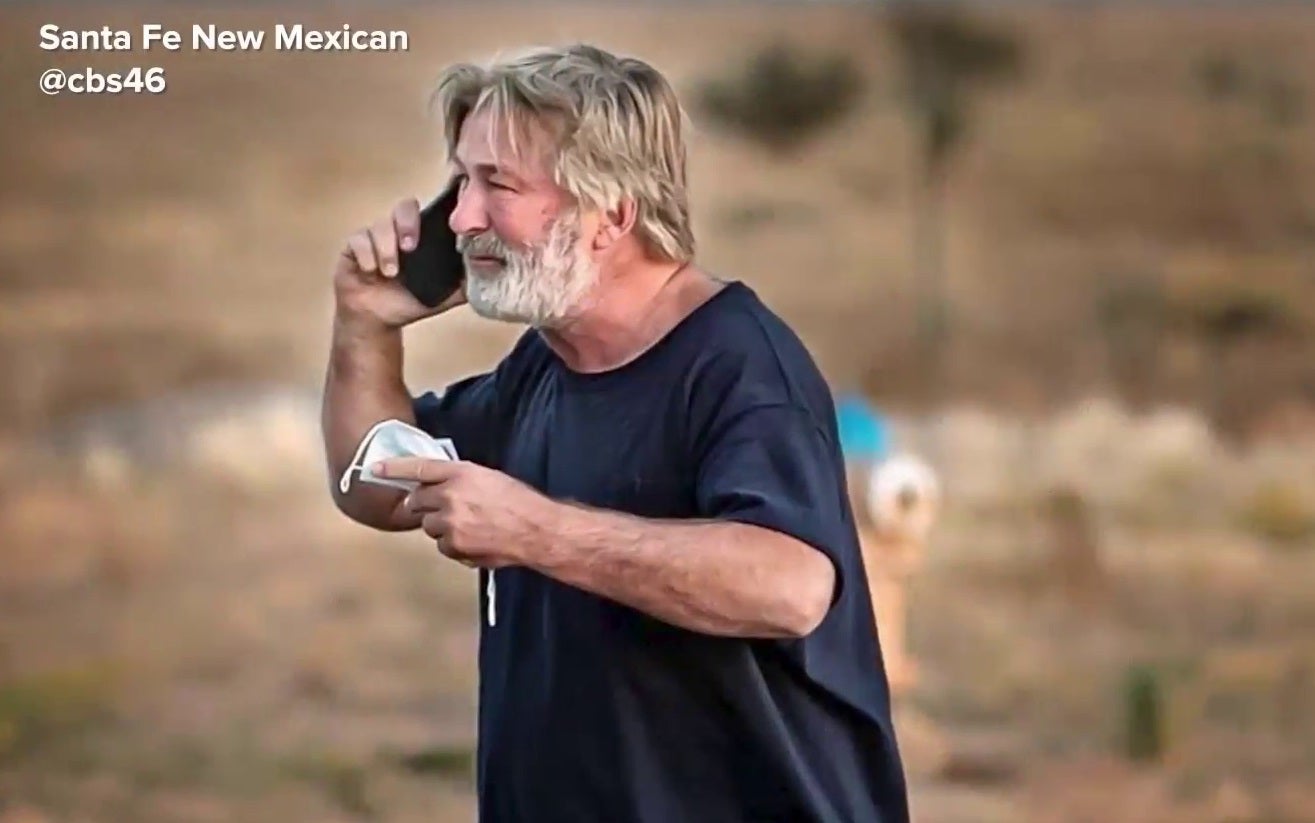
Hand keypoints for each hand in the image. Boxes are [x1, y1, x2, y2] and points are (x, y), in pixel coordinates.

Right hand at [333, 197, 466, 329]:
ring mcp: (375, 237)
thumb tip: (493, 272)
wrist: (378, 321)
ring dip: (386, 249)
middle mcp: (398, 231)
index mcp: (422, 237)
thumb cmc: (409, 301)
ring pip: (379, 225)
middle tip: (410, 247)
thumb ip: (465, 283)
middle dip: (407, 225)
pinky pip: (358, 240)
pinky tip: (370, 271)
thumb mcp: (443, 295)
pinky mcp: (353, 247)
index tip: (444, 224)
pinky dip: (366, 256)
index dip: (436, 210)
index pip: (430, 211)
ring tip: (390, 272)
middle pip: (404, 207)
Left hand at [372, 458, 551, 567]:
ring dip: (442, 526)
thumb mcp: (489, 478)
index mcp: (461, 473)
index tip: (374, 469)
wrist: (536, 530)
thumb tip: (440, 489)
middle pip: (417, 501)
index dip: (394, 468)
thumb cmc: (519, 503)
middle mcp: (450, 496)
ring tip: (471, 526)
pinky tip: (476, 540)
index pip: (419, 467)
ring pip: (429, 526)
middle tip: (443, 508)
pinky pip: (442, 546)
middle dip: (424, 505)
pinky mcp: (453, 545)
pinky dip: (454, 545)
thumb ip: (460, 481)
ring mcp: (450, 523)